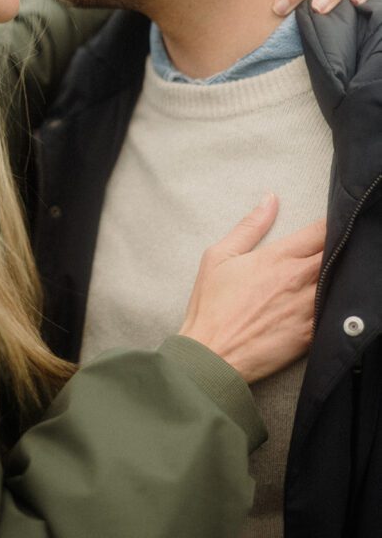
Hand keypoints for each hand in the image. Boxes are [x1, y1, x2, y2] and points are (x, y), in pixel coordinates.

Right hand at [179, 194, 324, 383]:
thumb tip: (270, 199)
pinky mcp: (311, 334)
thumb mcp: (220, 256)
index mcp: (278, 257)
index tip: (334, 223)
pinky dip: (339, 303)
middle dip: (342, 246)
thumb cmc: (211, 306)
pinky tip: (336, 300)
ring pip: (342, 282)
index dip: (331, 224)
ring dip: (344, 273)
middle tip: (342, 245)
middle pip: (336, 254)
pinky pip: (336, 314)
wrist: (211, 355)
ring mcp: (308, 308)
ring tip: (342, 271)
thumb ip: (249, 226)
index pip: (320, 231)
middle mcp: (298, 280)